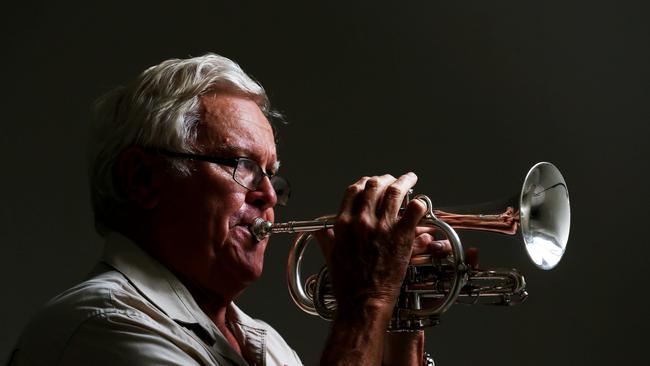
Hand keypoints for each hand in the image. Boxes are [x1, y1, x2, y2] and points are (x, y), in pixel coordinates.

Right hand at [316, 173, 428, 313]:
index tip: (372, 182)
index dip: (365, 182)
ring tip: (409, 179)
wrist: (363, 302)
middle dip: (385, 179)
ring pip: (395, 192)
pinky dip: (419, 203)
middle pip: (375, 186)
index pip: (354, 190)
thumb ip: (326, 239)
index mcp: (343, 223)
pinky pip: (414, 210)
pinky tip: (420, 203)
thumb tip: (320, 231)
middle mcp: (361, 221)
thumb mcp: (331, 257)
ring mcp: (382, 227)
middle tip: (393, 180)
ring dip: (404, 182)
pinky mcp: (401, 236)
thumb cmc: (348, 284)